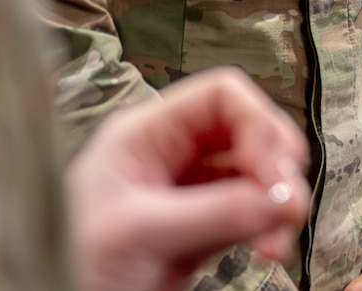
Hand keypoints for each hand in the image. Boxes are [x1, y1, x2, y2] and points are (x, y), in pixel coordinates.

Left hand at [68, 66, 311, 290]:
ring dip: (278, 202)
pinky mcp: (202, 229)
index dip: (257, 123)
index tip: (273, 170)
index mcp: (145, 134)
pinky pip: (253, 213)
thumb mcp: (141, 232)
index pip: (220, 96)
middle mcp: (172, 155)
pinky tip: (270, 249)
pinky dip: (271, 227)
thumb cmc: (74, 265)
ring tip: (278, 241)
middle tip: (287, 205)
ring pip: (257, 175)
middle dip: (275, 166)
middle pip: (248, 132)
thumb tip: (280, 199)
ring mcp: (190, 192)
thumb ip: (214, 212)